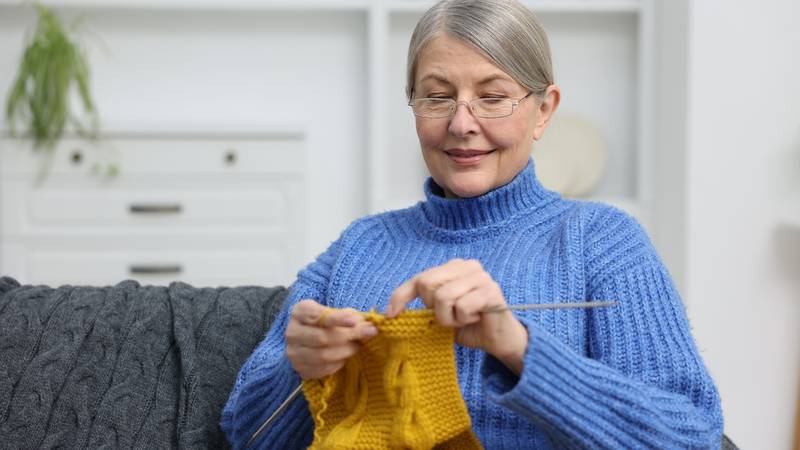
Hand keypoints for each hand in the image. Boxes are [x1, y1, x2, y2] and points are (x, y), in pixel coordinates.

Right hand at [285, 299, 378, 379]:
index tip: (355, 321)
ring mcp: (293, 352)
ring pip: (323, 356)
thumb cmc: (327, 323)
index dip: (337, 318)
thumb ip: (351, 317)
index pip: (318, 315)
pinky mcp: (299, 369)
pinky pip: (322, 369)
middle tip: (366, 335)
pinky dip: (338, 364)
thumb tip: (369, 326)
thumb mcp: (336, 313)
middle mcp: (292, 332)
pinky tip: (344, 357)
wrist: (311, 338)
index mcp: (299, 312)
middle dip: (348, 336)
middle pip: (322, 337)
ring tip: (356, 346)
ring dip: (345, 351)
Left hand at [386, 259, 527, 373]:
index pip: (419, 278)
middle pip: (428, 284)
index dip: (401, 296)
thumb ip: (423, 305)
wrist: (498, 339)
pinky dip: (464, 320)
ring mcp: (481, 277)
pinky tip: (476, 318)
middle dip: (433, 309)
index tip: (390, 315)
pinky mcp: (491, 291)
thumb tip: (390, 312)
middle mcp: (467, 266)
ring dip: (449, 318)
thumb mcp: (439, 314)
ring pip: (443, 297)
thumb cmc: (468, 325)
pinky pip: (462, 307)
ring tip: (463, 319)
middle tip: (450, 317)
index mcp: (453, 267)